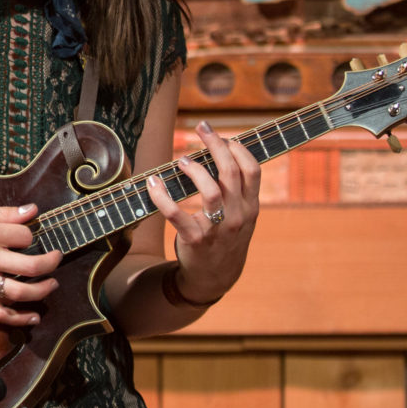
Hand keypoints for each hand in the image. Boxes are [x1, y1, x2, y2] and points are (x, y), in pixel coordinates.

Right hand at [0, 202, 60, 325]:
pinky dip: (18, 318)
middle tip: (56, 257)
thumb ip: (2, 212)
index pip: (24, 236)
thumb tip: (31, 210)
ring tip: (52, 284)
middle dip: (51, 262)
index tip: (25, 232)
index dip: (30, 233)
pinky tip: (33, 316)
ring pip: (19, 293)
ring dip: (42, 291)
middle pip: (31, 266)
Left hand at [145, 121, 261, 304]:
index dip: (238, 148)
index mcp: (250, 207)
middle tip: (202, 128)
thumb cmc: (225, 239)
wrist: (214, 279)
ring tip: (181, 160)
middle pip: (230, 172)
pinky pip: (175, 214)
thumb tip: (221, 152)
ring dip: (194, 169)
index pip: (252, 170)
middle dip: (215, 145)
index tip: (224, 136)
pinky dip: (161, 196)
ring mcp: (217, 229)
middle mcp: (237, 216)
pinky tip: (153, 183)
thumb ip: (237, 191)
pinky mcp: (195, 239)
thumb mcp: (241, 216)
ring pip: (210, 190)